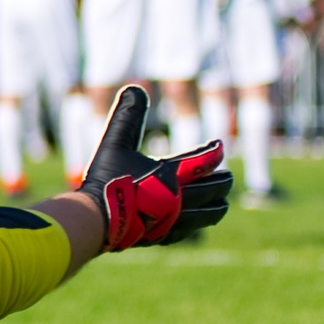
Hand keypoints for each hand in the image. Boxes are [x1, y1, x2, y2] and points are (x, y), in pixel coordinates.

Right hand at [82, 86, 231, 248]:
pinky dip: (199, 221)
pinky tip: (194, 220)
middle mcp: (182, 198)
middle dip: (223, 180)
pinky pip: (193, 229)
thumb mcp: (115, 143)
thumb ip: (126, 116)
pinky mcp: (167, 236)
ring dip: (218, 204)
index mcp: (173, 173)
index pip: (207, 159)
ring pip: (211, 213)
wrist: (98, 219)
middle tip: (225, 175)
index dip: (215, 151)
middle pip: (217, 188)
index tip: (219, 145)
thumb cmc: (108, 179)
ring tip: (220, 200)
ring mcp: (177, 220)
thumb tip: (135, 87)